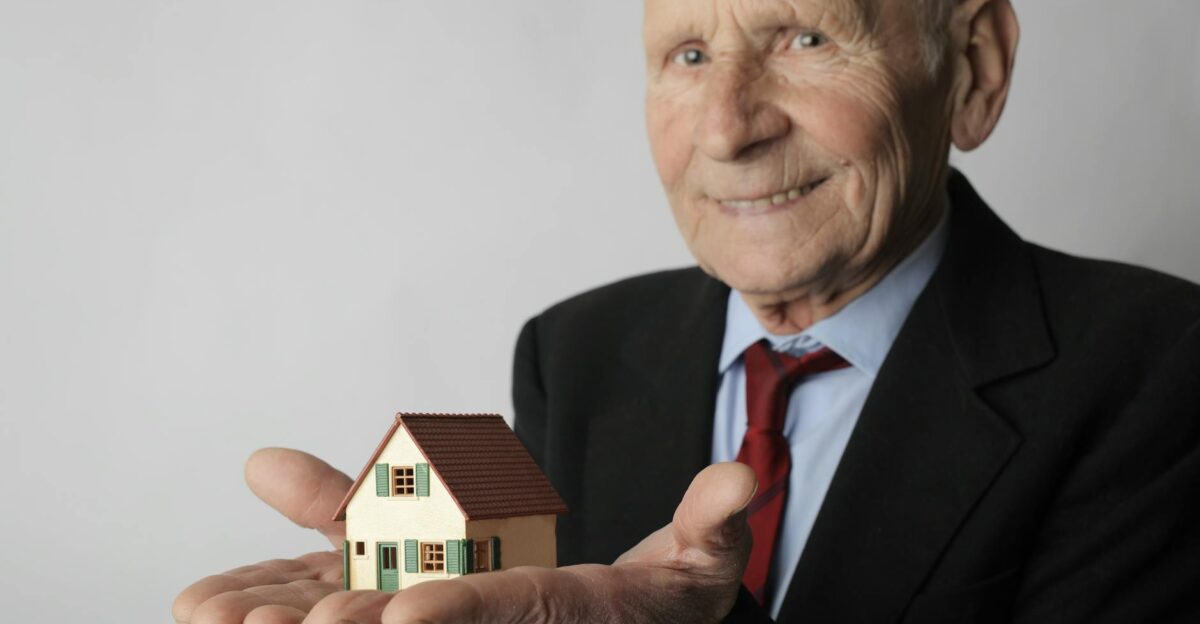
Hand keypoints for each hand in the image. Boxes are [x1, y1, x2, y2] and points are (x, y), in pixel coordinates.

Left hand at [175, 451, 755, 623]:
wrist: (650, 623)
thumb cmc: (673, 594)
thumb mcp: (698, 554)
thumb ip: (716, 516)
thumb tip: (745, 480)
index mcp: (575, 615)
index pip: (520, 617)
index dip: (468, 615)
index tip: (405, 615)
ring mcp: (469, 614)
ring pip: (376, 613)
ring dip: (295, 617)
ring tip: (212, 616)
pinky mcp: (436, 598)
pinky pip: (361, 584)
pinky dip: (294, 590)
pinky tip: (219, 600)